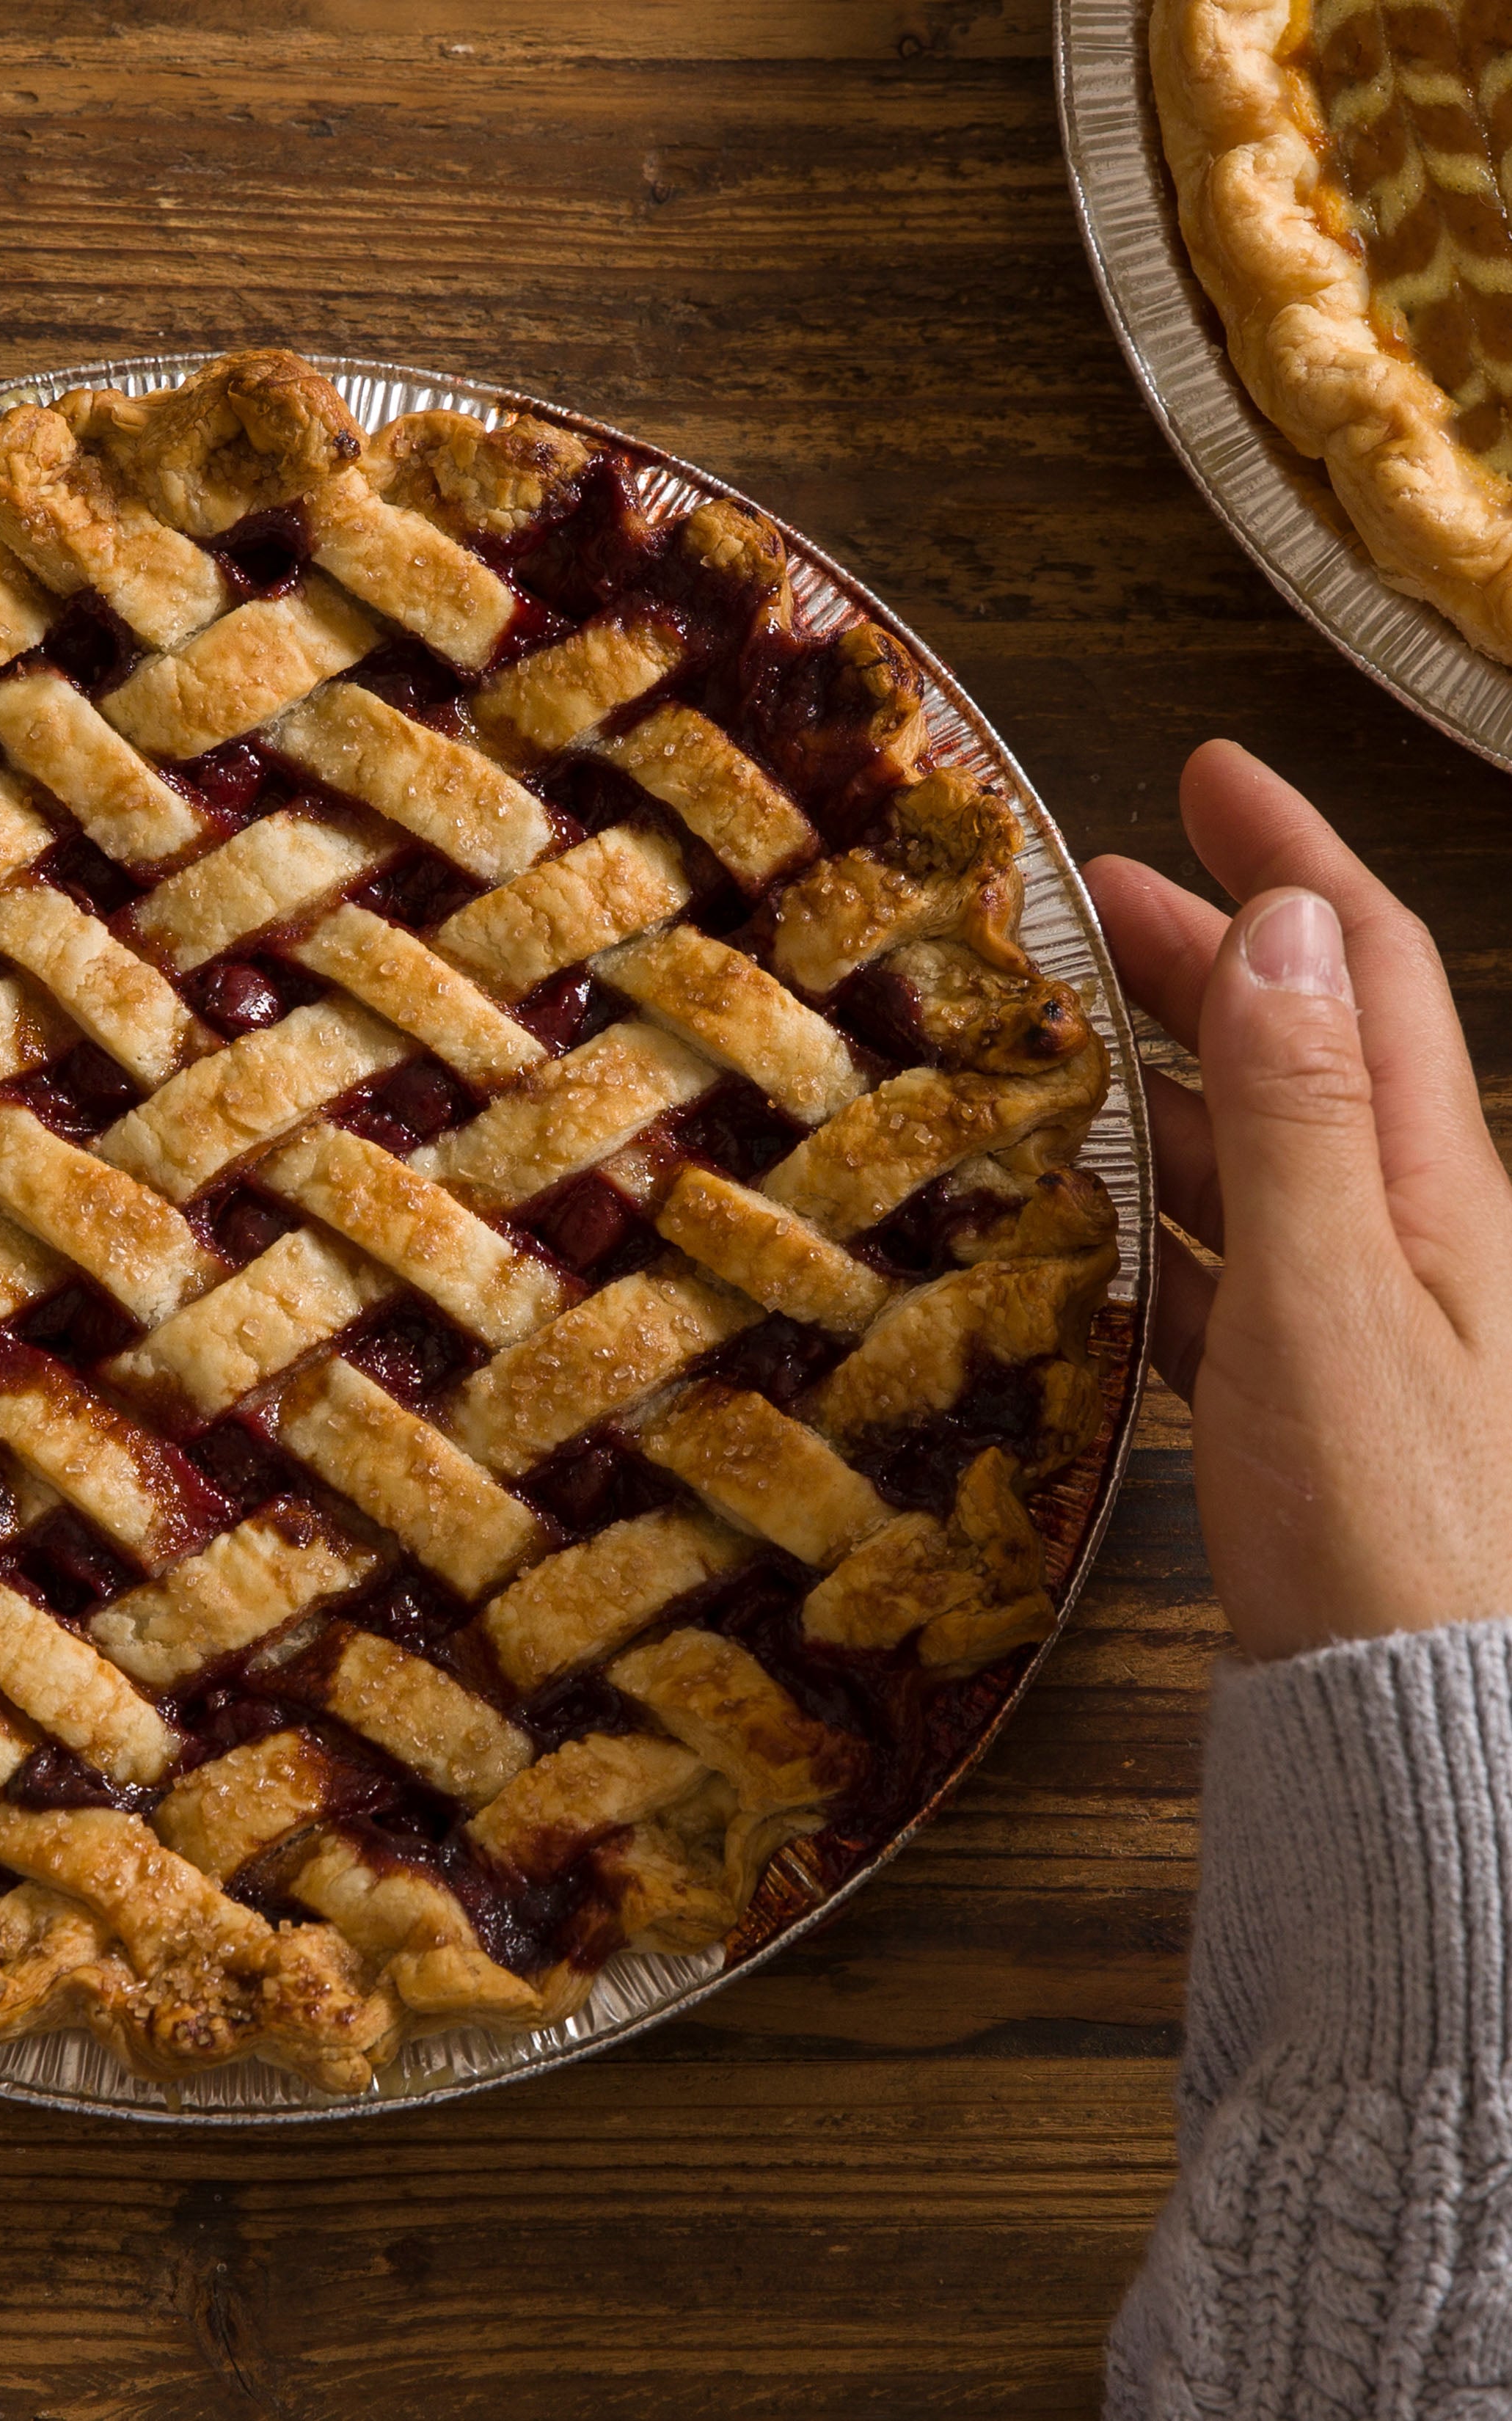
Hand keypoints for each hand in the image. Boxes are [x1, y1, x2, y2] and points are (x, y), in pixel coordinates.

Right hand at [1086, 740, 1511, 1659]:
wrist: (1430, 1737)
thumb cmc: (1386, 1528)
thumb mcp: (1329, 1301)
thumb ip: (1302, 1118)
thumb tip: (1288, 928)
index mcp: (1438, 1190)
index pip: (1366, 971)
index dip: (1293, 860)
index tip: (1208, 772)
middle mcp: (1420, 1236)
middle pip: (1311, 1047)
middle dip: (1213, 952)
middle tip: (1096, 893)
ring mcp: (1373, 1321)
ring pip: (1269, 1153)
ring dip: (1180, 1073)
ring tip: (1072, 1035)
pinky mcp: (1319, 1401)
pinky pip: (1241, 1259)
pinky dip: (1173, 1207)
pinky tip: (1109, 1215)